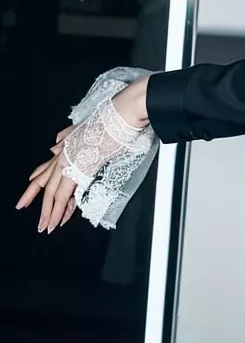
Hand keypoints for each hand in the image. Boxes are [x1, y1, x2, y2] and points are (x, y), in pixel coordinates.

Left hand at [17, 77, 152, 232]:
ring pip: (52, 193)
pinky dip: (62, 210)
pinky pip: (66, 196)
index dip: (37, 179)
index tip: (30, 190)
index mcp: (65, 146)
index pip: (46, 168)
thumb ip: (68, 136)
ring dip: (48, 212)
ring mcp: (70, 163)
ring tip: (45, 226)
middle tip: (26, 212)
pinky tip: (59, 220)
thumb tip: (54, 145)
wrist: (120, 115)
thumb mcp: (82, 127)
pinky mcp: (80, 171)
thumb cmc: (109, 121)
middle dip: (33, 199)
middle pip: (43, 182)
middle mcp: (63, 155)